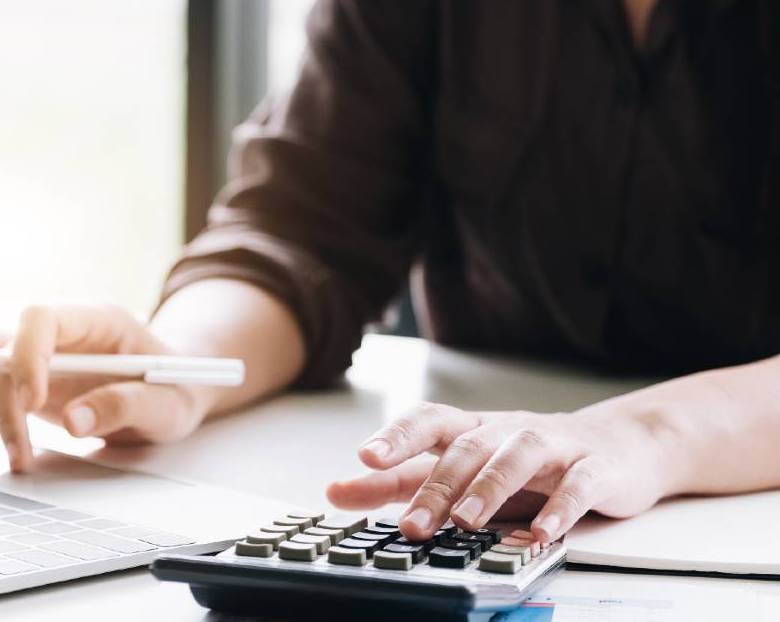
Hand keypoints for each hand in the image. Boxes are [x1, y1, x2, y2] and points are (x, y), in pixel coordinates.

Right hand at [0, 304, 214, 471]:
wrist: (176, 392)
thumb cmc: (176, 390)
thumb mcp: (168, 403)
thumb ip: (126, 406)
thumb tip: (74, 420)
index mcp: (97, 320)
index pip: (42, 318)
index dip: (27, 355)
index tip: (35, 402)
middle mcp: (60, 331)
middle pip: (1, 333)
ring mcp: (38, 354)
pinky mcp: (26, 380)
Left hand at [326, 402, 672, 542]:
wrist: (621, 444)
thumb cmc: (527, 461)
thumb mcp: (461, 468)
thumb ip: (398, 482)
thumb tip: (336, 490)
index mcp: (473, 429)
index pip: (429, 421)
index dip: (398, 436)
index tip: (366, 457)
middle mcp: (508, 430)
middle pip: (468, 448)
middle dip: (437, 485)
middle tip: (411, 524)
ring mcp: (554, 446)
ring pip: (518, 457)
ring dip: (489, 489)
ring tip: (465, 522)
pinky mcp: (595, 469)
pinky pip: (577, 486)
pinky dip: (559, 508)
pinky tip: (540, 534)